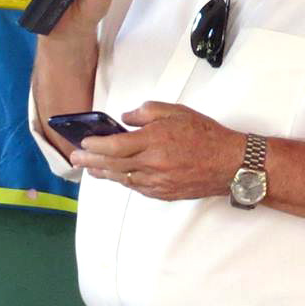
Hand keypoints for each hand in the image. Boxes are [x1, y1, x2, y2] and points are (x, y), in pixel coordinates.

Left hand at [70, 102, 243, 201]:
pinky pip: (137, 187)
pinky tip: (116, 176)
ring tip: (90, 169)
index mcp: (154, 141)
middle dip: (91, 161)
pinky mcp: (164, 193)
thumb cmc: (205, 135)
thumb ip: (147, 112)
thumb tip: (125, 119)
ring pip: (123, 178)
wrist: (229, 163)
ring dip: (103, 173)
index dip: (96, 146)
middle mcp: (152, 164)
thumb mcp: (176, 112)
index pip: (115, 146)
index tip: (84, 142)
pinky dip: (124, 181)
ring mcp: (157, 182)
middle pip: (113, 165)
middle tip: (76, 159)